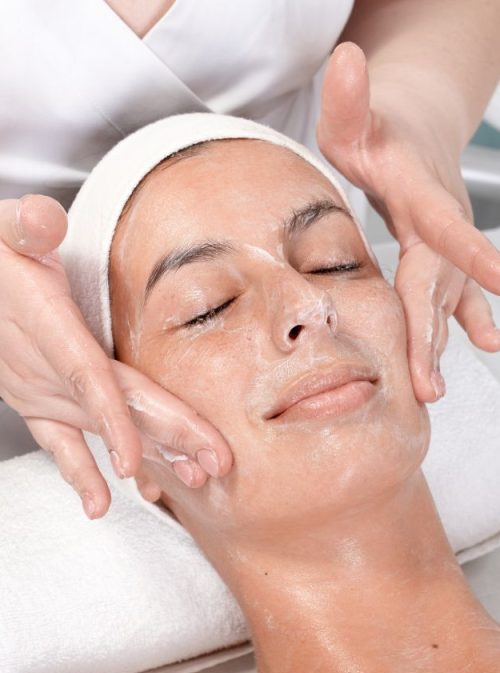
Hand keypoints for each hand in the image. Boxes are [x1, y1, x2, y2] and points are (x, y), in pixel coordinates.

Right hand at [0, 195, 232, 517]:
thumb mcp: (4, 227)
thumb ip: (25, 225)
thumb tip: (44, 222)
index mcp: (46, 325)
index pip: (86, 377)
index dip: (112, 419)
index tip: (133, 459)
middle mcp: (42, 369)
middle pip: (113, 409)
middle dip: (165, 438)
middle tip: (213, 464)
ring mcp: (37, 391)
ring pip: (100, 430)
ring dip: (148, 456)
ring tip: (191, 483)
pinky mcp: (35, 401)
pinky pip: (62, 443)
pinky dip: (83, 472)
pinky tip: (104, 503)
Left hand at [317, 42, 499, 402]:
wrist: (415, 129)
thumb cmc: (379, 129)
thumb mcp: (354, 117)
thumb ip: (349, 98)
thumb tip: (344, 59)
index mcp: (421, 195)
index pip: (447, 230)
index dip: (472, 255)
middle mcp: (442, 226)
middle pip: (438, 286)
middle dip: (431, 334)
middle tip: (424, 384)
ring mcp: (446, 245)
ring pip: (445, 301)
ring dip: (439, 342)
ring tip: (432, 387)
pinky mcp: (444, 258)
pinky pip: (458, 295)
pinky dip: (469, 320)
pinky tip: (486, 345)